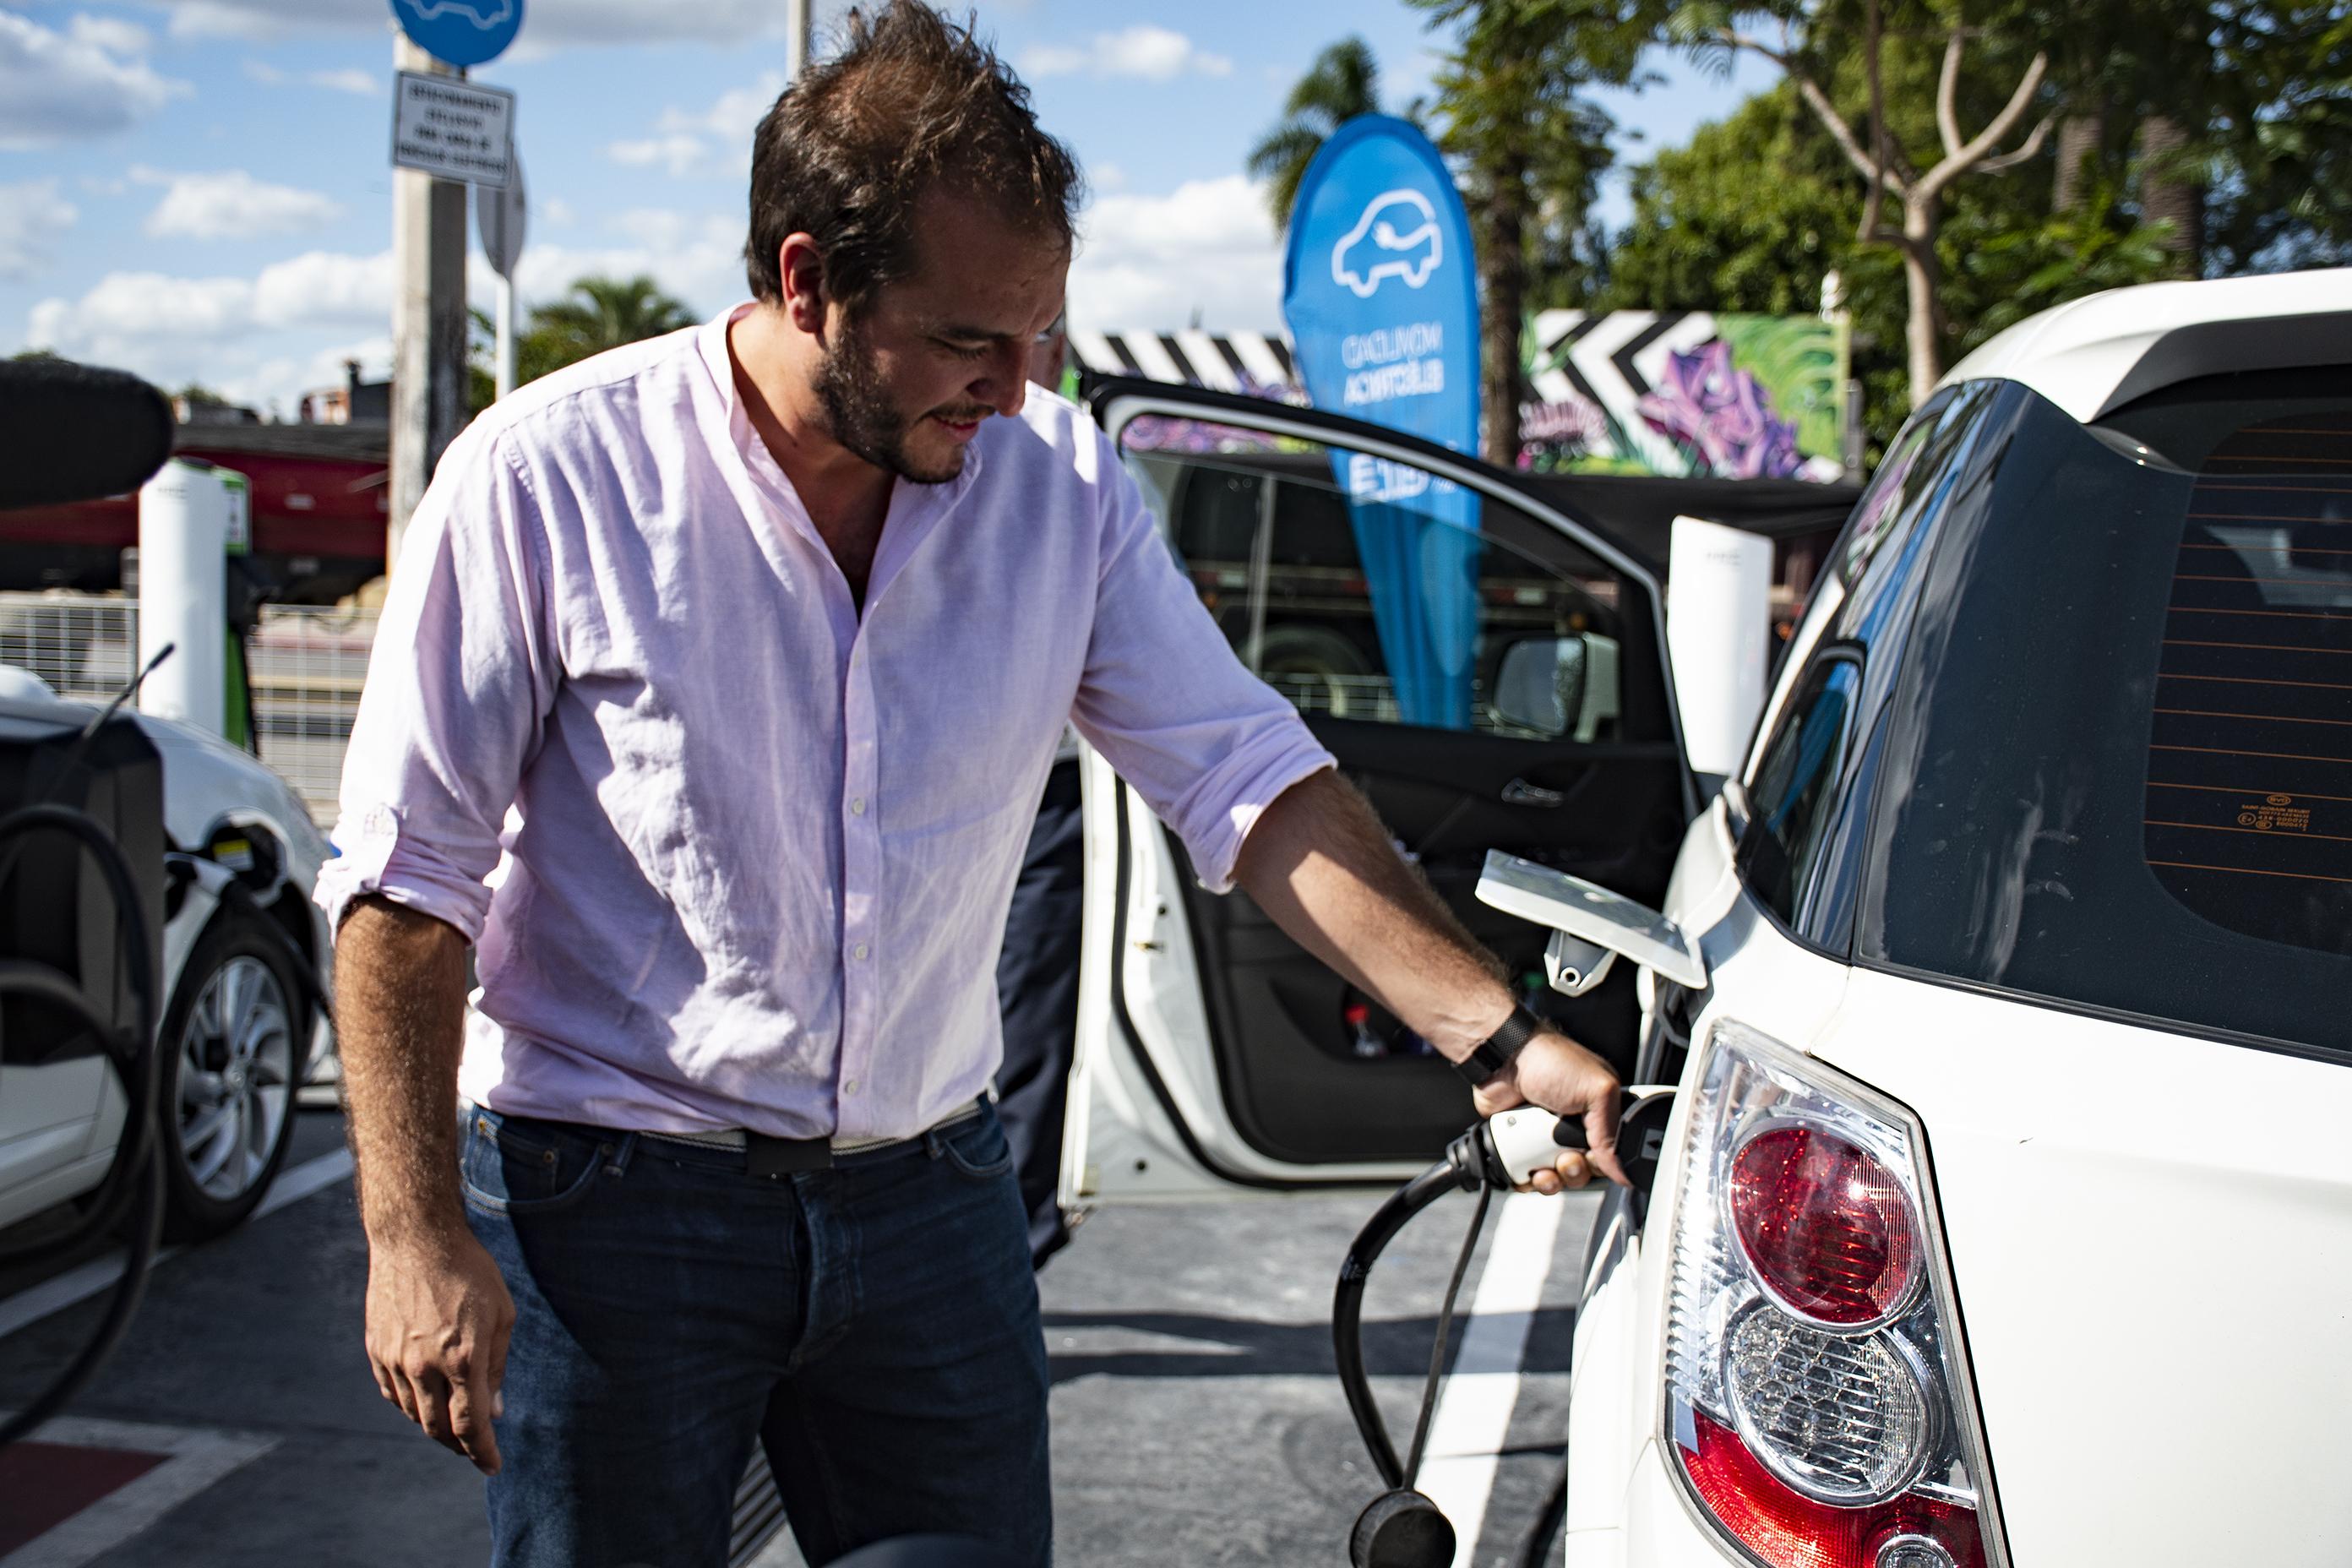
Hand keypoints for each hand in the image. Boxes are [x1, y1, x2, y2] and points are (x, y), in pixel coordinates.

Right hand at [364, 1228, 515, 1474]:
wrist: (416, 1237)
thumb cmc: (470, 1271)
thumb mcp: (501, 1315)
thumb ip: (496, 1367)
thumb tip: (494, 1411)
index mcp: (463, 1358)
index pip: (471, 1425)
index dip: (483, 1452)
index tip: (493, 1465)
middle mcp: (425, 1365)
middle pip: (439, 1428)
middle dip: (459, 1446)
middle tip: (474, 1450)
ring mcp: (396, 1359)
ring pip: (414, 1414)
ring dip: (435, 1427)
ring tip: (453, 1426)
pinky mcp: (376, 1349)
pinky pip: (393, 1393)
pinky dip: (411, 1406)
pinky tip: (425, 1403)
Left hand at [1471, 1030, 1628, 1192]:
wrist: (1503, 1060)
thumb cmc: (1549, 1061)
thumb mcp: (1597, 1090)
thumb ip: (1611, 1132)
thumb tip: (1621, 1169)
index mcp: (1599, 1114)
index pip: (1609, 1155)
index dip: (1601, 1164)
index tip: (1591, 1159)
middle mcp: (1573, 1129)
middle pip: (1583, 1171)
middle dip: (1575, 1171)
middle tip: (1566, 1158)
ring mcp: (1546, 1139)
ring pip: (1557, 1178)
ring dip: (1552, 1179)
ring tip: (1544, 1165)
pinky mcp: (1522, 1147)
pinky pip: (1530, 1178)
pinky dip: (1528, 1180)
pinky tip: (1528, 1171)